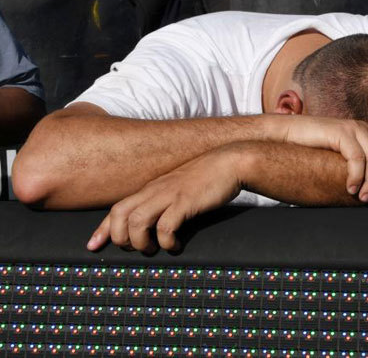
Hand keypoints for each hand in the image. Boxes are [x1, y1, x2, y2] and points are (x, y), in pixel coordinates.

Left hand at [87, 146, 244, 252]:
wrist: (231, 162)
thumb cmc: (208, 178)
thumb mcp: (179, 189)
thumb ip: (165, 202)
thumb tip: (157, 224)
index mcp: (151, 189)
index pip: (117, 208)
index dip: (102, 229)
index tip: (93, 245)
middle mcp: (154, 191)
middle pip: (119, 214)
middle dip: (118, 238)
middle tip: (132, 250)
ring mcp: (169, 195)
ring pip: (136, 221)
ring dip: (140, 242)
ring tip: (153, 249)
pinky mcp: (185, 201)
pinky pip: (165, 226)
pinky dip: (166, 241)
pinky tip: (175, 246)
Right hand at [278, 117, 367, 198]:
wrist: (279, 139)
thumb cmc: (308, 155)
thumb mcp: (339, 162)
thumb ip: (357, 169)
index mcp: (367, 133)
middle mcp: (363, 128)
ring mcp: (352, 128)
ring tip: (364, 198)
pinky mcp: (338, 132)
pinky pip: (357, 157)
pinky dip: (357, 176)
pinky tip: (350, 189)